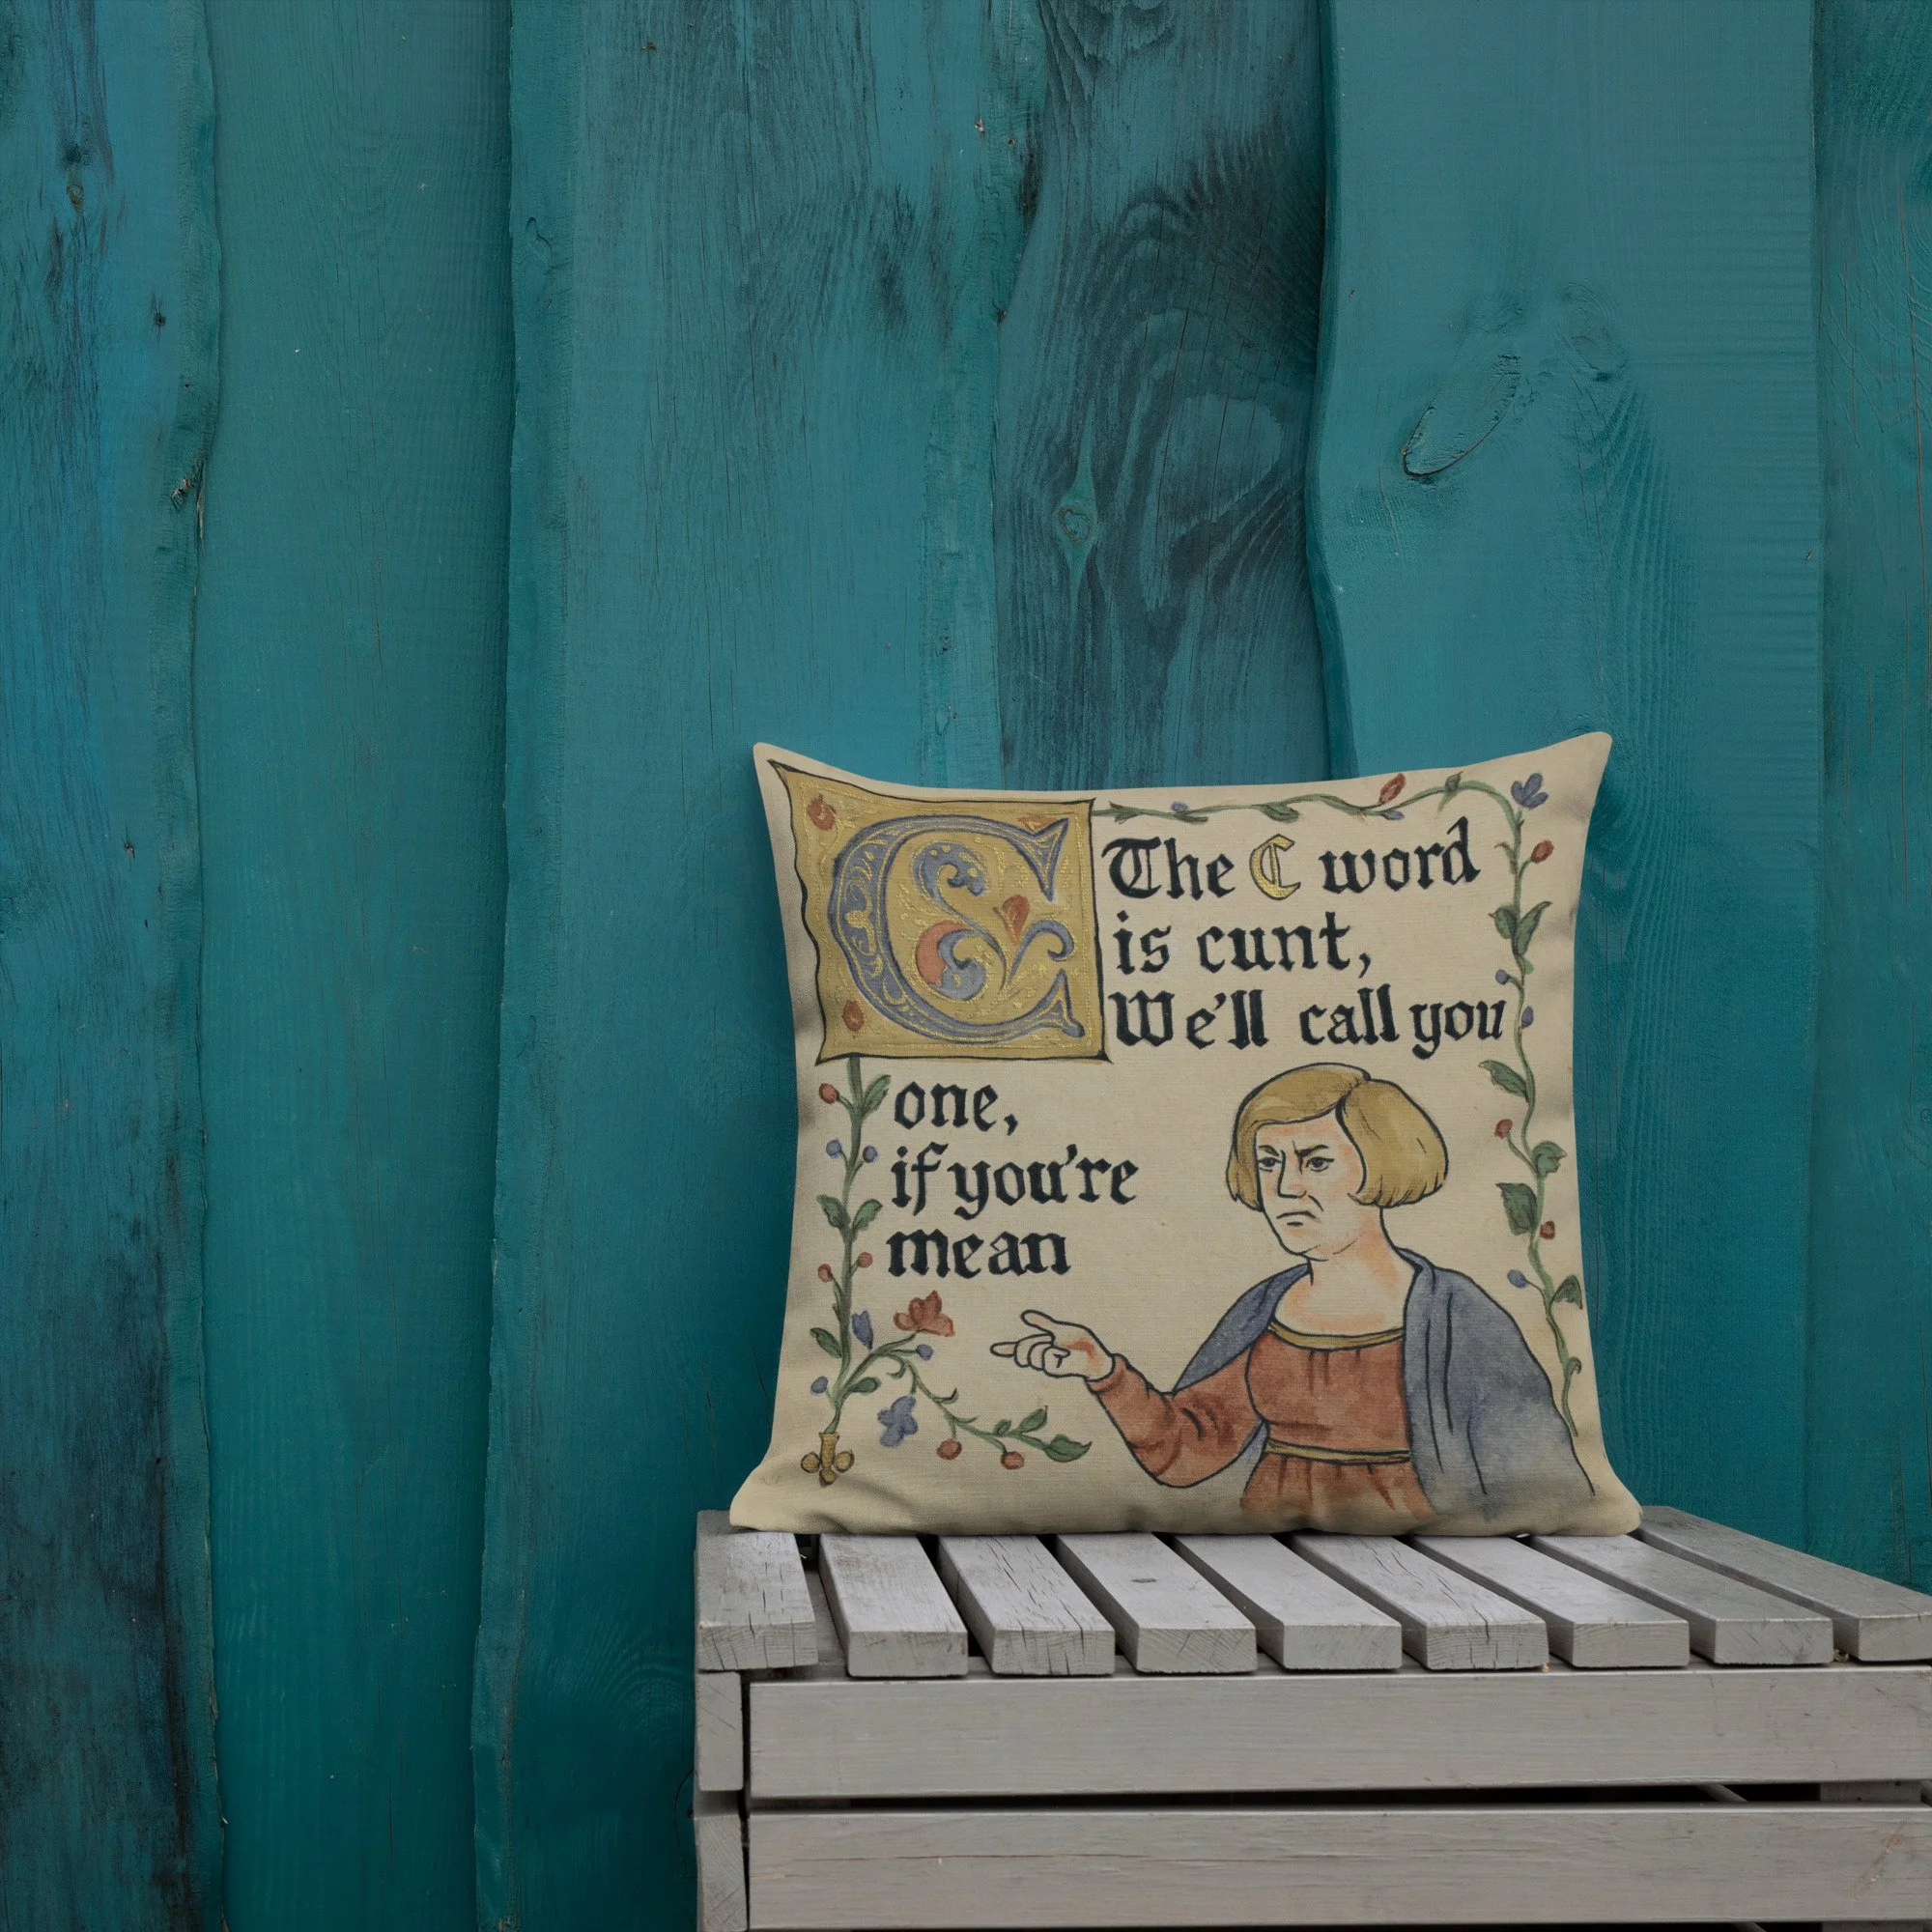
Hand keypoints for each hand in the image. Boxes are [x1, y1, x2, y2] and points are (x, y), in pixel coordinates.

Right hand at [990, 1310, 1115, 1381]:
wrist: (1093, 1354)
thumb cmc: (1079, 1340)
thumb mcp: (1058, 1328)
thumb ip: (1042, 1323)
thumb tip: (1024, 1315)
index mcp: (1040, 1344)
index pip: (1020, 1347)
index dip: (1006, 1349)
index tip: (993, 1349)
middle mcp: (1041, 1355)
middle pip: (1020, 1351)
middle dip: (1023, 1347)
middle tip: (1041, 1344)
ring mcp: (1045, 1363)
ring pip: (1032, 1354)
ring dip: (1044, 1348)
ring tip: (1059, 1349)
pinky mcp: (1051, 1370)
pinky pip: (1045, 1357)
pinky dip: (1054, 1353)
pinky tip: (1063, 1356)